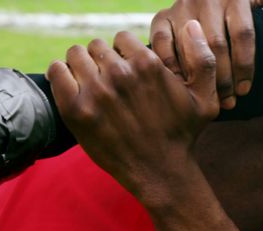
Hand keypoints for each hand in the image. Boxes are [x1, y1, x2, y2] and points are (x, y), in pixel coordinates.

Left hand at [47, 22, 219, 200]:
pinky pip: (56, 71)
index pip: (122, 38)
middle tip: (110, 81)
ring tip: (91, 83)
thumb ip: (203, 60)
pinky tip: (71, 85)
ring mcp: (96, 92)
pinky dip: (60, 73)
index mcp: (148, 65)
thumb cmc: (182, 135)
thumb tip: (192, 26)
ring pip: (76, 55)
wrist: (160, 172)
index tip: (127, 71)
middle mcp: (120, 74)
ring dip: (82, 65)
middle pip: (97, 46)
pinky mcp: (76, 110)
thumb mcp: (206, 99)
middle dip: (103, 60)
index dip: (124, 53)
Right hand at [151, 0, 262, 109]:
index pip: (243, 35)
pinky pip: (162, 42)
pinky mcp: (161, 16)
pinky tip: (182, 83)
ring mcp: (181, 7)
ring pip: (192, 47)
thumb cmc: (235, 6)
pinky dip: (171, 64)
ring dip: (200, 77)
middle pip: (218, 45)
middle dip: (225, 78)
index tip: (245, 90)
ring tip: (209, 98)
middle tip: (229, 102)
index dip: (245, 66)